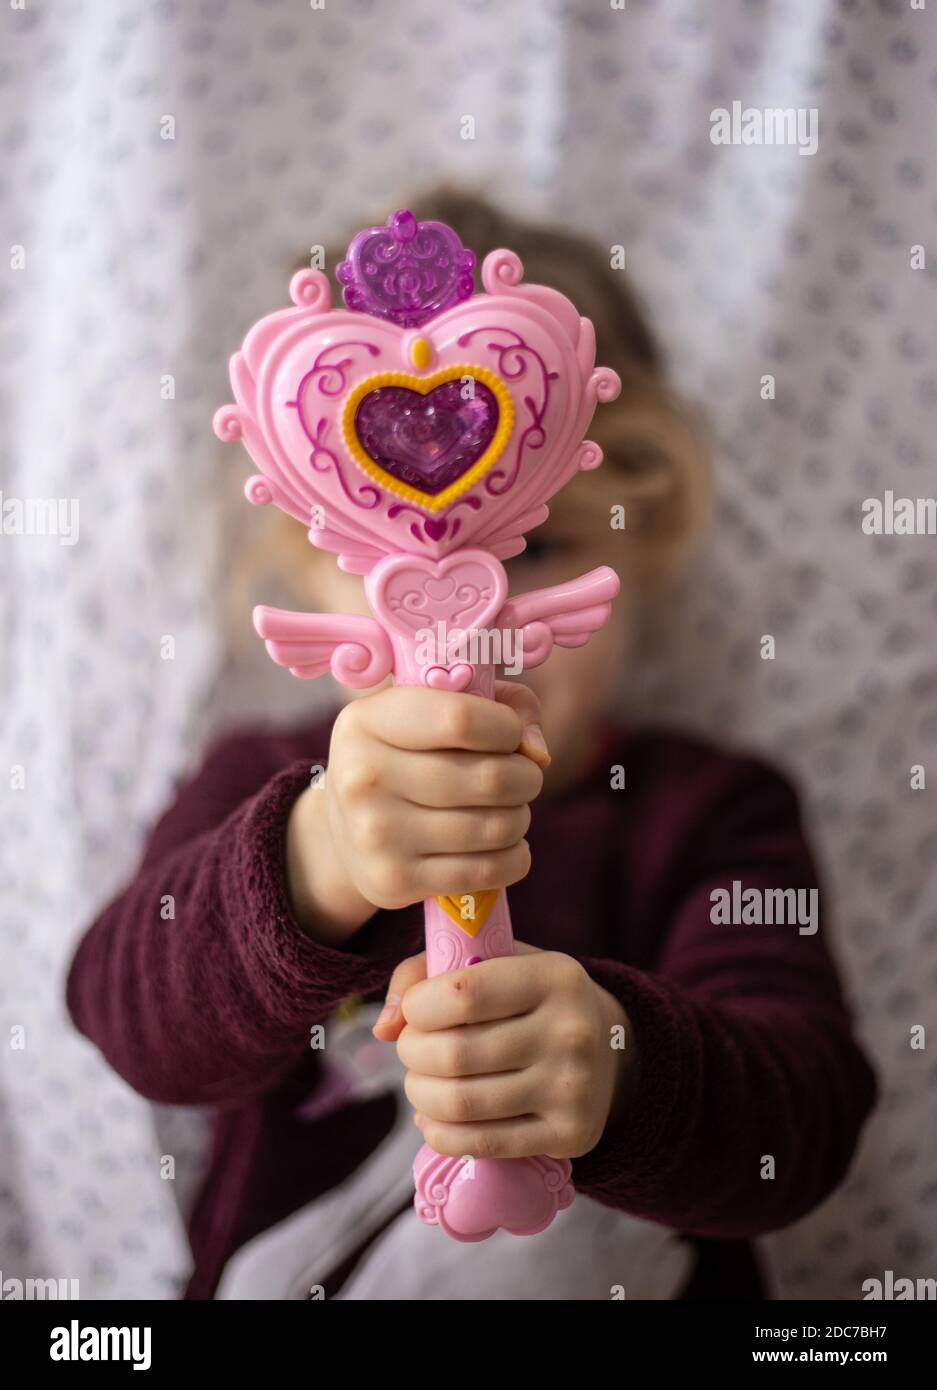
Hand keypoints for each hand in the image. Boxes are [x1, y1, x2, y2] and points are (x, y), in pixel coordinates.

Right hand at [286, 683, 548, 944]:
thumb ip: (505, 706)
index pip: (461, 720)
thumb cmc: (411, 756)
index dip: (506, 728)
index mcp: (366, 722)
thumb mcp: (438, 710)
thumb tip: (538, 754)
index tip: (509, 736)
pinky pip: (489, 871)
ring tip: (508, 810)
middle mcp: (362, 778)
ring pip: (496, 826)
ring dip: (520, 817)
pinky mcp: (393, 881)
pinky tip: (504, 846)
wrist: (347, 832)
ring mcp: (374, 835)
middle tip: (523, 778)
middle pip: (488, 778)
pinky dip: (515, 858)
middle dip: (526, 778)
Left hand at [373, 941, 636, 1160]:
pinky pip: (482, 1143)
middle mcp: (570, 1031)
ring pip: (462, 1103)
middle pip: (455, 1054)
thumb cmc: (531, 999)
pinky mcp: (570, 1134)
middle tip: (411, 1050)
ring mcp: (573, 1088)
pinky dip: (439, 1133)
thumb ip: (427, 972)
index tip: (414, 1010)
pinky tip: (433, 1118)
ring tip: (419, 1083)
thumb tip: (383, 1026)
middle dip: (411, 1054)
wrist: (610, 1050)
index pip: (463, 994)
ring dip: (419, 1094)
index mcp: (554, 977)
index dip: (418, 1006)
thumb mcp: (495, 963)